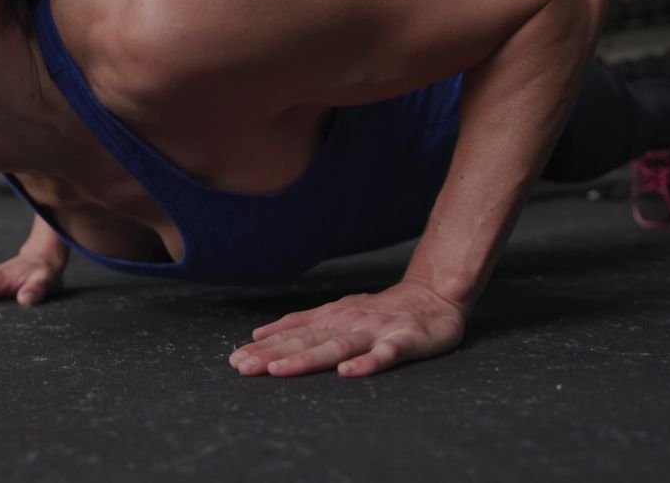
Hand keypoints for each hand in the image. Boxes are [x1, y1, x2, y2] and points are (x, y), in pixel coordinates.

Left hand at [229, 280, 466, 377]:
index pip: (292, 335)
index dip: (264, 348)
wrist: (432, 297)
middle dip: (273, 355)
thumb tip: (258, 334)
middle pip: (307, 342)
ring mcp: (375, 332)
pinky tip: (348, 373)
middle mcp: (348, 324)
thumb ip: (300, 324)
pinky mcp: (404, 340)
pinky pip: (385, 354)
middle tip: (244, 367)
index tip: (236, 360)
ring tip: (279, 370)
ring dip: (307, 359)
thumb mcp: (335, 311)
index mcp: (331, 319)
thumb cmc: (379, 311)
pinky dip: (367, 363)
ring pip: (337, 347)